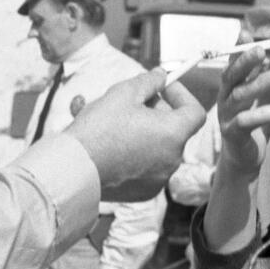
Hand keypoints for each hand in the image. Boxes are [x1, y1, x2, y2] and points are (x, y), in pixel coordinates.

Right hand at [65, 68, 204, 201]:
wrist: (74, 168)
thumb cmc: (100, 128)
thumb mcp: (124, 93)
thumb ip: (148, 81)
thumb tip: (161, 76)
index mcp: (173, 134)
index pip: (195, 112)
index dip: (181, 94)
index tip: (163, 87)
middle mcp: (172, 159)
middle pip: (173, 127)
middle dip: (154, 109)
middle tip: (130, 99)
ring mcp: (158, 178)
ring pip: (155, 144)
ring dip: (139, 128)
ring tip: (108, 117)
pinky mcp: (142, 192)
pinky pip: (144, 164)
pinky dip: (132, 150)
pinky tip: (106, 141)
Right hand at [214, 45, 269, 175]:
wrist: (246, 159)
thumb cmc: (255, 122)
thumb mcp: (268, 94)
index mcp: (232, 85)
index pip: (233, 62)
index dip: (238, 48)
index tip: (246, 32)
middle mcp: (225, 97)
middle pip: (231, 75)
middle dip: (245, 60)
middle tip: (262, 49)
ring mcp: (226, 115)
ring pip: (240, 95)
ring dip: (260, 83)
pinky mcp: (232, 133)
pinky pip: (245, 121)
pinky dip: (264, 114)